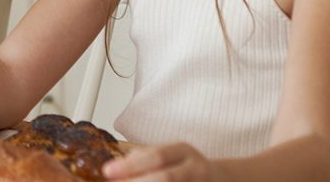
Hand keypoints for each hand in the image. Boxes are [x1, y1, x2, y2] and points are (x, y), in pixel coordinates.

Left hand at [103, 142, 222, 180]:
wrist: (222, 179)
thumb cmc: (187, 167)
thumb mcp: (169, 155)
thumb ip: (145, 158)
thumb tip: (117, 169)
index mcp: (184, 151)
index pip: (155, 156)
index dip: (130, 165)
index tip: (107, 171)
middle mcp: (196, 168)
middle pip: (165, 177)